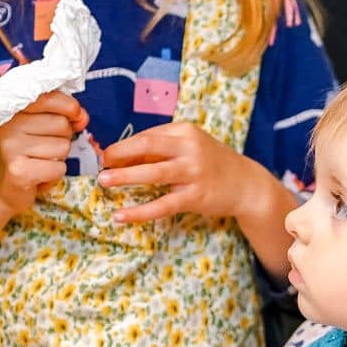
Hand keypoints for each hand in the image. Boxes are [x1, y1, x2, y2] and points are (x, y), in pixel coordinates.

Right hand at [0, 91, 85, 214]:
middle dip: (62, 138)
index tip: (73, 116)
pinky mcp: (18, 171)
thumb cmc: (28, 153)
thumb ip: (64, 115)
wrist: (3, 186)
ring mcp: (11, 148)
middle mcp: (9, 126)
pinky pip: (59, 168)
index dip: (70, 107)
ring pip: (63, 147)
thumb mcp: (42, 127)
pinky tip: (38, 175)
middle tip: (43, 148)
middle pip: (62, 124)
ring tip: (39, 161)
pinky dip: (55, 174)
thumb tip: (82, 117)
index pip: (50, 98)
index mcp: (13, 110)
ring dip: (59, 158)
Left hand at [98, 121, 262, 223]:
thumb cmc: (211, 163)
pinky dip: (139, 211)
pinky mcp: (195, 196)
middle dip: (120, 154)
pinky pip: (162, 205)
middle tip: (100, 164)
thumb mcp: (190, 146)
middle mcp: (190, 148)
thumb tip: (121, 155)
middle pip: (148, 146)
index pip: (147, 136)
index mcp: (185, 132)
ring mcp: (194, 172)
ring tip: (104, 182)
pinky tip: (121, 215)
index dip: (123, 146)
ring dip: (126, 177)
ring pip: (153, 173)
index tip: (104, 155)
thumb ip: (161, 148)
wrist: (246, 184)